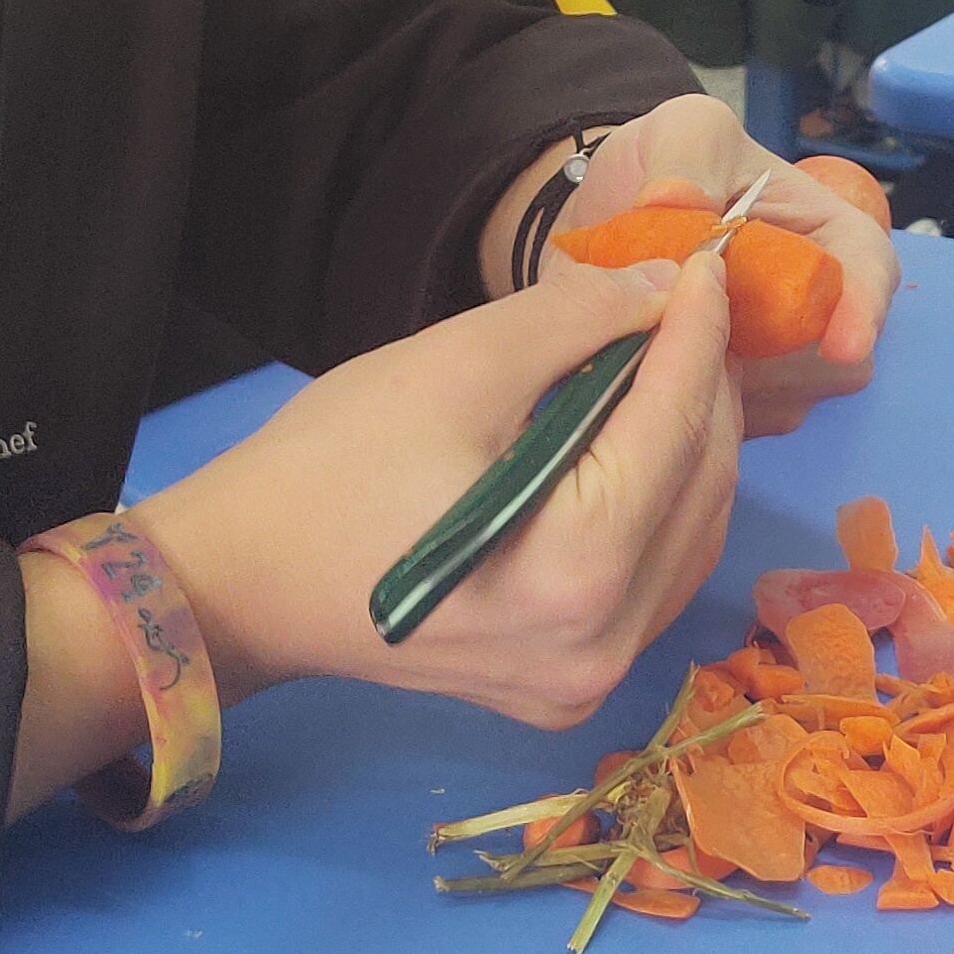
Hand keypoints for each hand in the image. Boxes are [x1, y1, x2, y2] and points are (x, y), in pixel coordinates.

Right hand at [132, 248, 741, 727]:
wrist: (245, 580)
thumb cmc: (334, 464)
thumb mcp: (456, 366)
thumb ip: (578, 321)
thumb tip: (666, 288)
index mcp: (577, 567)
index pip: (674, 425)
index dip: (696, 333)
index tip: (708, 264)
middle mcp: (602, 643)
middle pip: (699, 487)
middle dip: (702, 389)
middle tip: (688, 310)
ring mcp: (587, 680)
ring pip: (689, 540)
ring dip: (690, 450)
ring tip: (668, 369)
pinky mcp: (566, 689)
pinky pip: (651, 586)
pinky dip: (659, 511)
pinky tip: (636, 450)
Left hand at [563, 93, 899, 436]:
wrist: (602, 214)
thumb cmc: (665, 166)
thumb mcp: (681, 132)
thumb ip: (687, 156)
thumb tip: (678, 202)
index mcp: (824, 233)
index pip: (868, 269)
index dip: (865, 308)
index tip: (841, 343)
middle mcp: (812, 304)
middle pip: (837, 356)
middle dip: (782, 360)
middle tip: (707, 338)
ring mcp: (777, 359)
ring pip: (785, 398)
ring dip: (734, 385)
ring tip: (663, 343)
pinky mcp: (736, 398)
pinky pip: (734, 424)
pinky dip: (699, 407)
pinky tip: (653, 374)